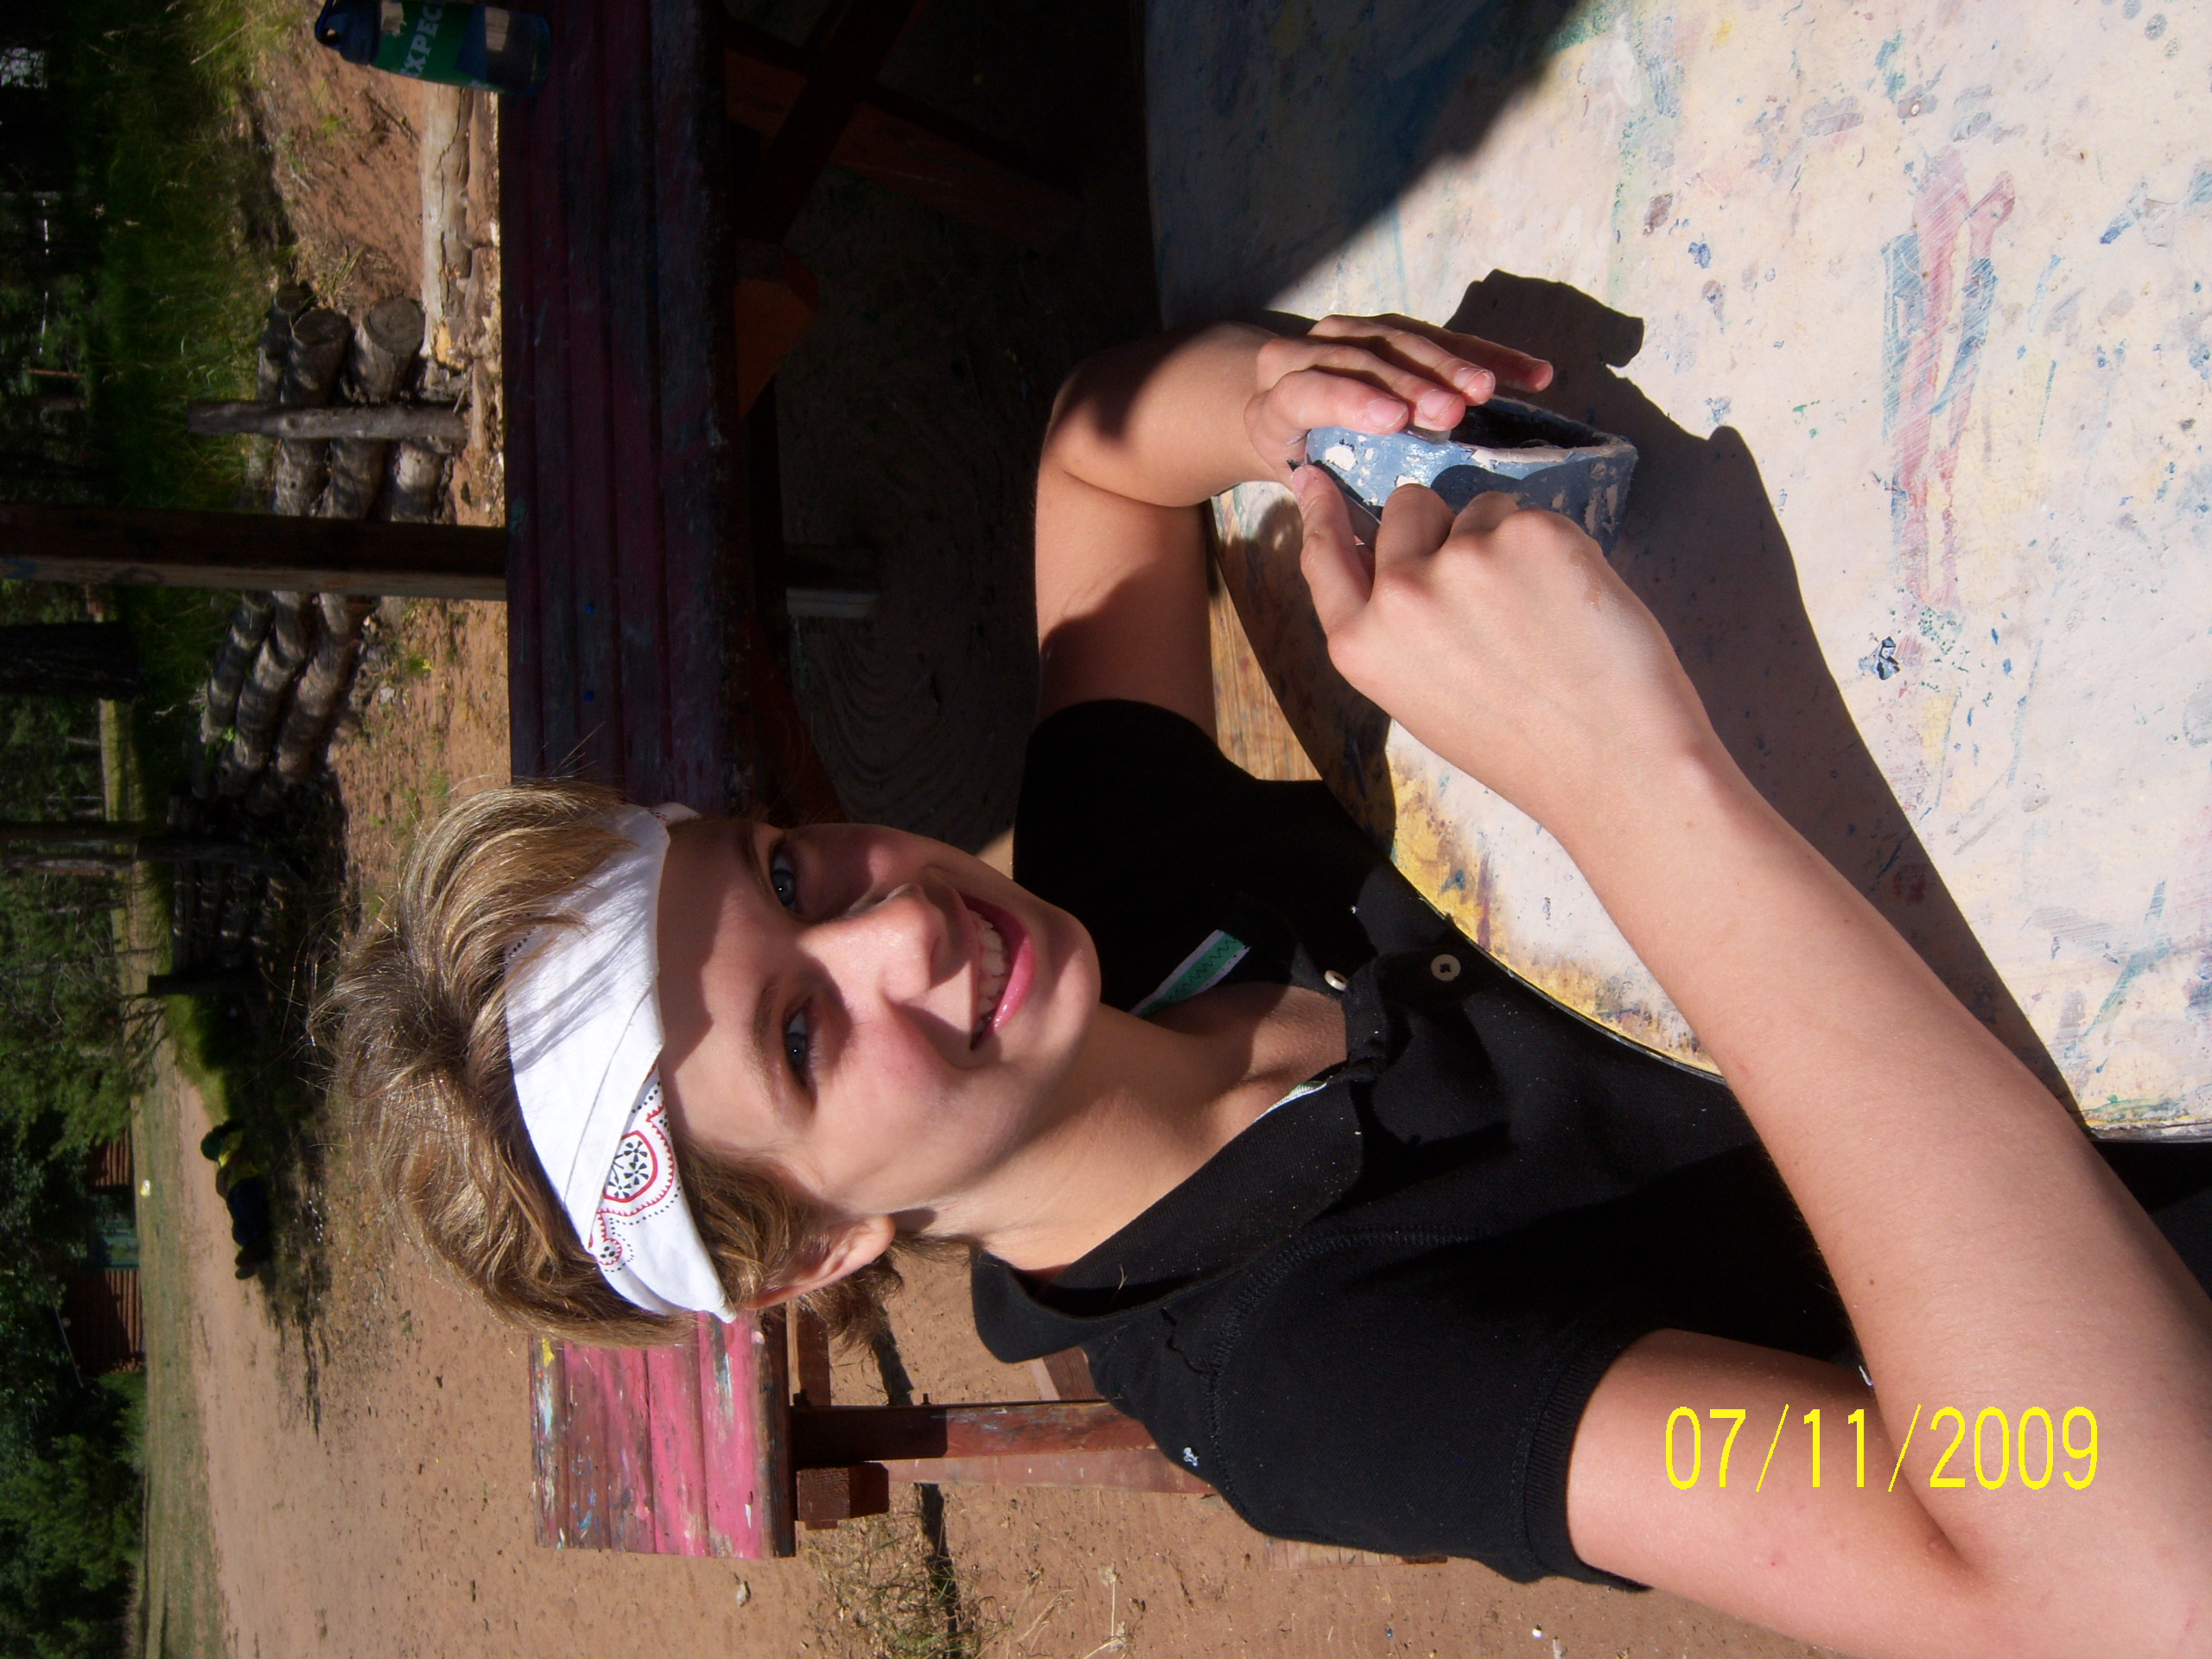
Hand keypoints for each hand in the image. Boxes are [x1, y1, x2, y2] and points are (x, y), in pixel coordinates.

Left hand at [1244, 315, 1553, 480]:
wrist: (1282, 413)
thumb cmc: (1302, 466)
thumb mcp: (1305, 489)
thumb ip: (1334, 508)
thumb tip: (1380, 551)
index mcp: (1276, 403)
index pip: (1307, 392)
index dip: (1350, 401)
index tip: (1397, 419)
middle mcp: (1306, 356)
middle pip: (1361, 361)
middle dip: (1412, 383)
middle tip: (1454, 410)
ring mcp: (1348, 335)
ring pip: (1400, 340)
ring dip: (1449, 363)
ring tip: (1489, 389)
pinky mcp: (1389, 328)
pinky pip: (1439, 337)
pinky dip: (1486, 354)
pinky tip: (1530, 375)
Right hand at [1291, 474, 1730, 849]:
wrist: (1614, 767)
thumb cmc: (1524, 748)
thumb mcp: (1423, 698)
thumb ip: (1396, 628)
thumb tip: (1398, 557)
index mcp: (1361, 644)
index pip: (1325, 555)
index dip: (1322, 512)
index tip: (1316, 477)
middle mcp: (1399, 594)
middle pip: (1408, 507)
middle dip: (1441, 526)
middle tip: (1489, 586)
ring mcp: (1462, 558)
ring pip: (1480, 508)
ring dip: (1506, 541)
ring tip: (1540, 616)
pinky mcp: (1529, 534)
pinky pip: (1533, 515)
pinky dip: (1554, 548)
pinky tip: (1572, 605)